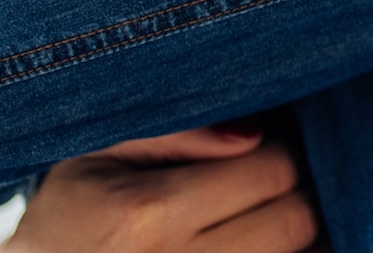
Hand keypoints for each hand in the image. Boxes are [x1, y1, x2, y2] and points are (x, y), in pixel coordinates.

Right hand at [0, 126, 318, 252]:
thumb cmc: (74, 210)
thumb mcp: (102, 152)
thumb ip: (180, 133)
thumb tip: (256, 135)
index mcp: (149, 214)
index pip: (273, 171)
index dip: (282, 149)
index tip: (264, 144)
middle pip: (297, 220)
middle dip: (298, 190)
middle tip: (271, 178)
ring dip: (299, 230)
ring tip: (266, 211)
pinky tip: (262, 238)